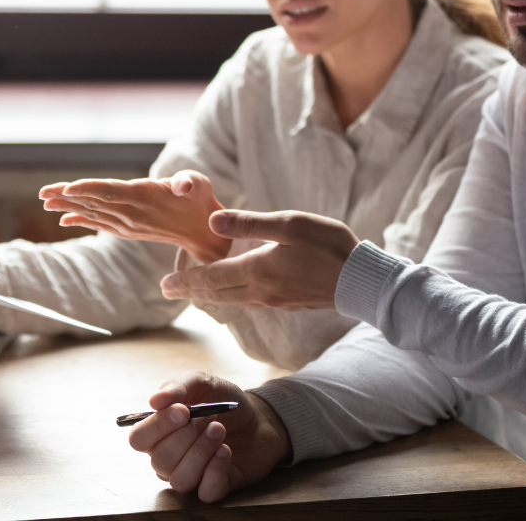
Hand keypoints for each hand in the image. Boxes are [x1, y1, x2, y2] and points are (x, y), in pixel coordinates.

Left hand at [39, 170, 229, 263]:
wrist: (204, 233)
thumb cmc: (201, 200)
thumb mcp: (200, 185)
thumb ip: (190, 182)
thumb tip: (183, 184)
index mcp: (146, 198)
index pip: (112, 192)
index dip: (89, 189)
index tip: (67, 189)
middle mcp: (133, 214)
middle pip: (95, 202)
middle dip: (67, 196)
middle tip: (42, 193)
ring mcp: (129, 224)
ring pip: (94, 213)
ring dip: (69, 207)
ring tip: (46, 202)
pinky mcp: (128, 230)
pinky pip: (100, 224)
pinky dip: (82, 220)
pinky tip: (65, 219)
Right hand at [127, 370, 290, 502]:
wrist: (257, 417)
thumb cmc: (222, 400)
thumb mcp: (201, 383)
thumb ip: (178, 387)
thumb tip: (154, 400)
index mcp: (158, 432)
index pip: (138, 439)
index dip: (157, 427)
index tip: (183, 411)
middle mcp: (168, 458)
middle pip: (160, 459)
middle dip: (187, 436)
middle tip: (209, 418)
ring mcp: (189, 475)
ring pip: (180, 479)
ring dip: (201, 452)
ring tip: (220, 430)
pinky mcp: (213, 488)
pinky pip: (205, 492)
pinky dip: (216, 469)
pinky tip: (226, 450)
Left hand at [159, 210, 359, 309]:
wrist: (362, 280)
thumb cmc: (328, 246)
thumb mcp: (289, 224)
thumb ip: (250, 224)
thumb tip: (212, 223)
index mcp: (257, 270)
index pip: (211, 278)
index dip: (186, 281)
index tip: (163, 285)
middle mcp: (261, 291)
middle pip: (216, 294)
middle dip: (190, 291)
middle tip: (168, 290)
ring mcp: (275, 300)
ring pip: (232, 300)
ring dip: (209, 295)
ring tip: (194, 291)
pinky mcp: (288, 303)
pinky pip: (249, 302)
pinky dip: (231, 297)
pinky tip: (233, 293)